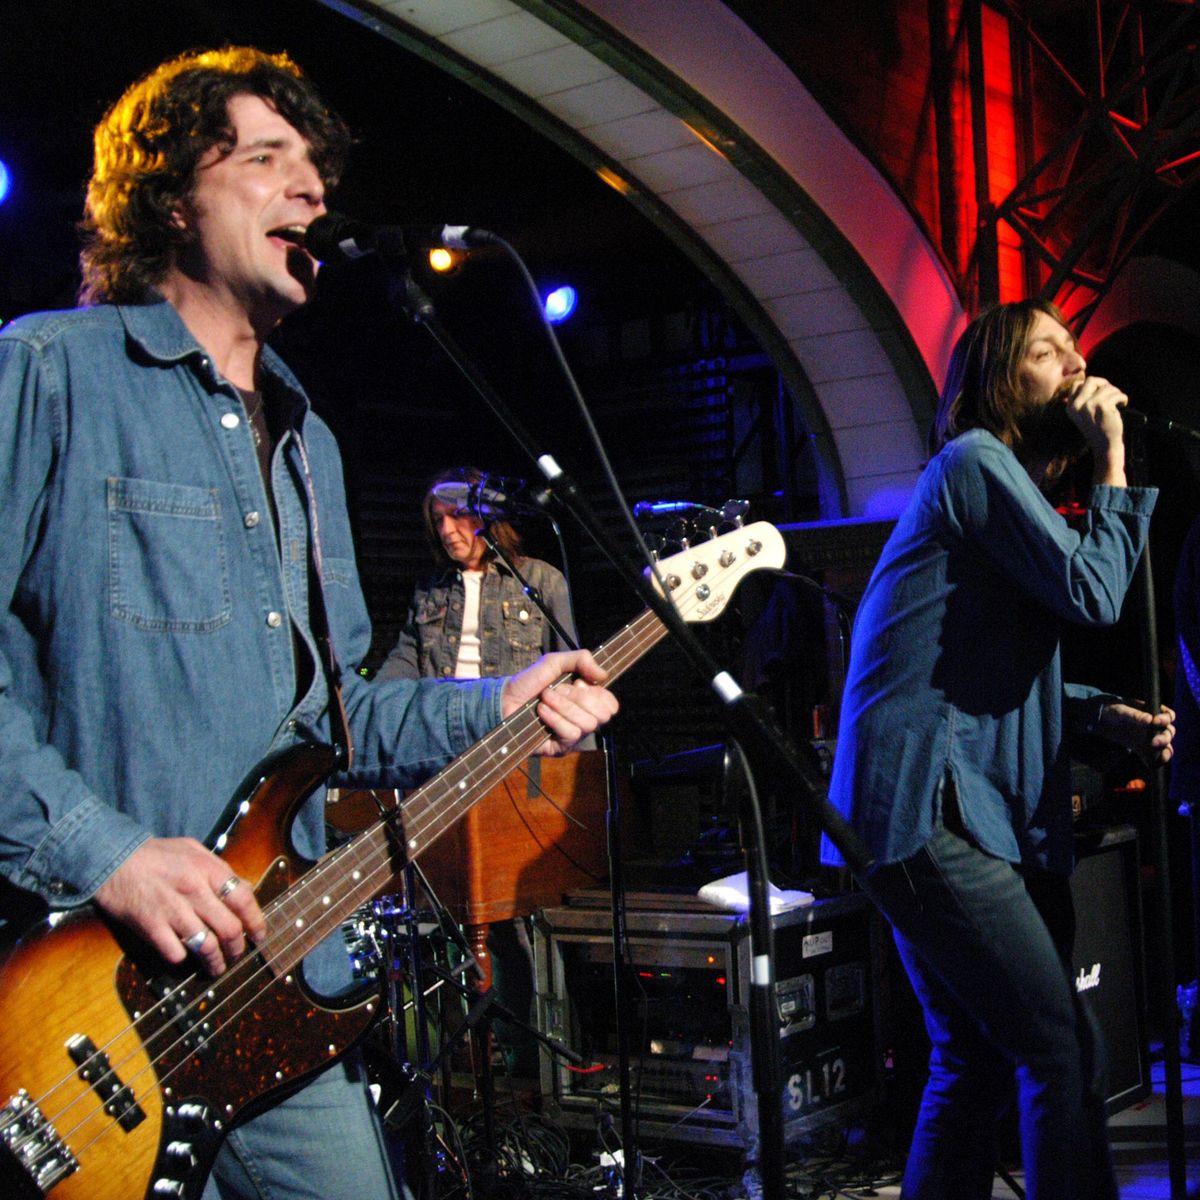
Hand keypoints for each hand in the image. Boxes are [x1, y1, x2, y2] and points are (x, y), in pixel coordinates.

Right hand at [94, 838, 265, 975]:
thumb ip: (219, 868)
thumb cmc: (155, 854)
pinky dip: (184, 960)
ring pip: (206, 946)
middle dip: (238, 948)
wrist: (113, 858)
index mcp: (208, 869)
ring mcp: (172, 910)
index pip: (244, 899)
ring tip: (217, 967)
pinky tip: (186, 959)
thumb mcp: (193, 849)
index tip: (259, 935)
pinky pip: (175, 953)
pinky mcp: (151, 927)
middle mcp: (194, 890)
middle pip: (229, 928)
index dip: (256, 921)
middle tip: (237, 954)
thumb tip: (243, 887)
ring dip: (215, 962)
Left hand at [500, 649, 618, 754]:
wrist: (506, 699)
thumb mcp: (555, 662)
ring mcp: (573, 735)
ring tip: (545, 699)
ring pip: (587, 724)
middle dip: (578, 698)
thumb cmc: (530, 683)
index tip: (577, 683)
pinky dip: (554, 718)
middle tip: (557, 690)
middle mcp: (583, 719)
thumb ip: (580, 659)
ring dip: (563, 706)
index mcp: (587, 701)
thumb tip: (603, 674)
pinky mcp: (561, 748)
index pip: (610, 704)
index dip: (597, 693)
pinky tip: (542, 711)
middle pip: (602, 714)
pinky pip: (570, 733)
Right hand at [1063, 376, 1127, 485]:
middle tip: (1111, 393)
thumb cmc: (1098, 427)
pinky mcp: (1103, 407)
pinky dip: (1123, 398)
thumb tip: (1087, 380)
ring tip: (1118, 402)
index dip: (1092, 385)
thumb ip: (1082, 399)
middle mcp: (1077, 405)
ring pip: (1107, 387)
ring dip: (1116, 393)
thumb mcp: (1083, 413)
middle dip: (1104, 384)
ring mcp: (1089, 405)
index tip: (1101, 393)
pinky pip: (1117, 394)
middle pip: (1092, 380)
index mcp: (1070, 406)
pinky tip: (1123, 405)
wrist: (1105, 445)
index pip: (1077, 385)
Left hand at [1097, 702, 1174, 765]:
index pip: (1168, 716)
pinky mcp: (1143, 749)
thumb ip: (1135, 715)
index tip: (1156, 721)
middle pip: (1168, 733)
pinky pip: (1153, 757)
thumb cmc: (1114, 711)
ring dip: (1165, 751)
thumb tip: (1150, 719)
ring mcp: (1151, 738)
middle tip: (1154, 742)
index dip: (1166, 719)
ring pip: (1165, 746)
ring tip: (1161, 757)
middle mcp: (1156, 726)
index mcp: (1154, 712)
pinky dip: (1154, 762)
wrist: (1102, 721)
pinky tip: (1151, 764)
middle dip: (1164, 738)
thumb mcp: (1121, 711)